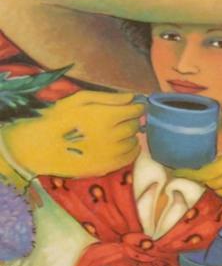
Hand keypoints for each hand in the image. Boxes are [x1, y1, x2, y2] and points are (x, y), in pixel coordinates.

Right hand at [0, 90, 142, 177]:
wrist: (40, 146)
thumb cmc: (58, 118)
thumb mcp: (79, 99)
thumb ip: (108, 97)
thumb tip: (132, 97)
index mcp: (106, 117)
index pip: (135, 111)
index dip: (137, 107)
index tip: (134, 106)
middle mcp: (112, 136)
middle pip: (134, 126)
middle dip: (130, 120)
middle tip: (120, 118)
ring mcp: (111, 154)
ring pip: (133, 141)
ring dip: (128, 135)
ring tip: (115, 132)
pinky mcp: (108, 167)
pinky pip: (130, 157)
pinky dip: (130, 149)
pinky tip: (119, 144)